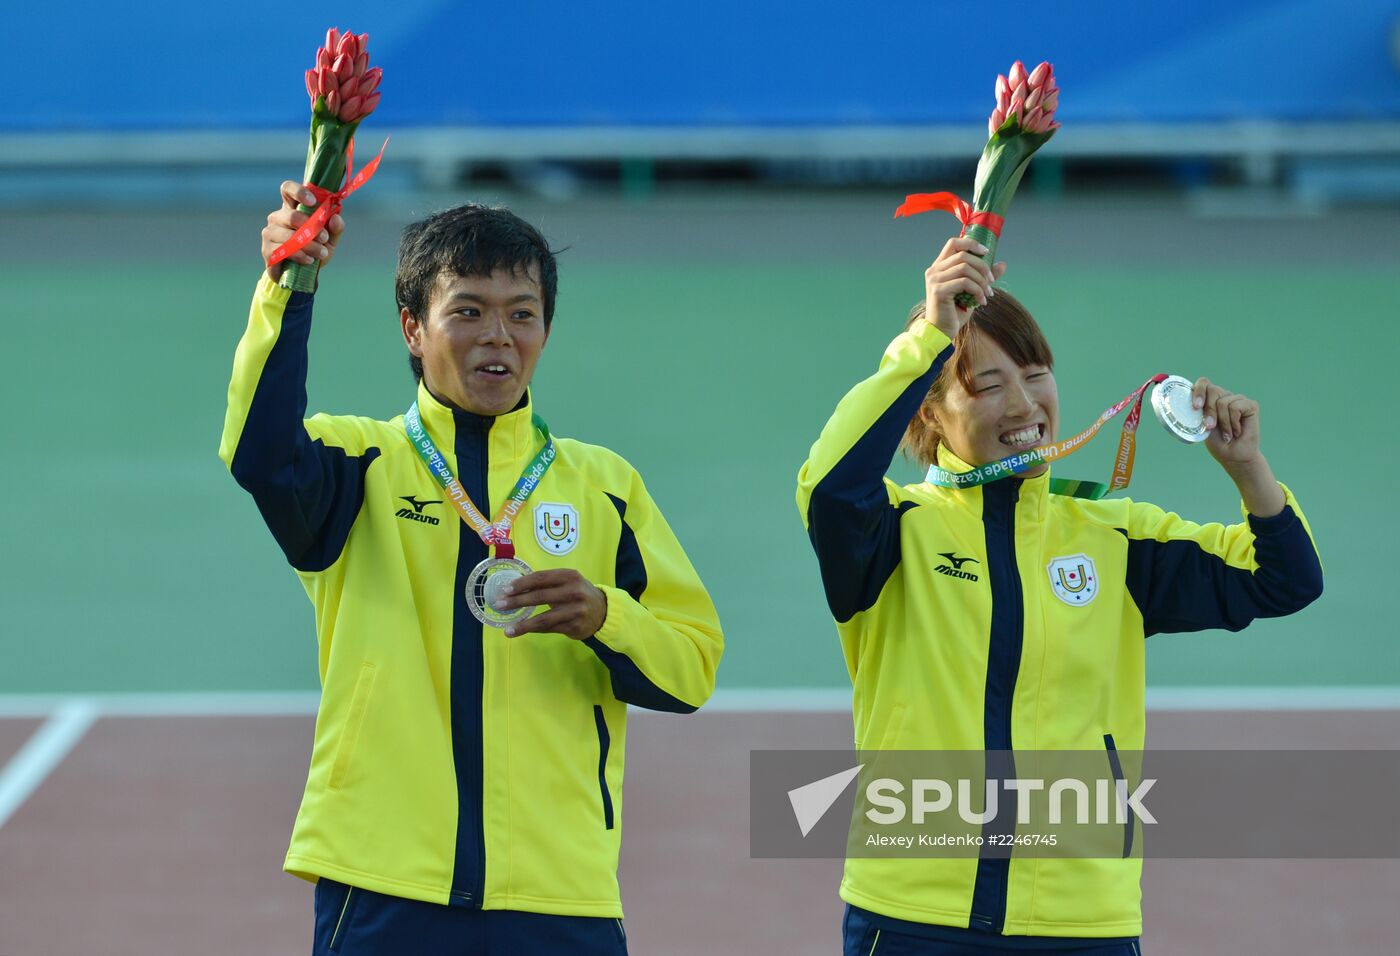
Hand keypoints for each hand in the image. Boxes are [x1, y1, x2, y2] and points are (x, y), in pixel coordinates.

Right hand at [261, 180, 345, 281]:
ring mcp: (269, 233)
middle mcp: (278, 217)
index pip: (287, 189)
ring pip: (288, 236)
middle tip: (324, 238)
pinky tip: (309, 260)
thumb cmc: (315, 250)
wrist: (302, 275)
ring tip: (322, 253)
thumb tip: (336, 217)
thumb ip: (335, 228)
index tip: (313, 201)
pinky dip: (300, 255)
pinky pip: (284, 251)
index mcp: (292, 208)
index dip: (298, 191)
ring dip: (309, 245)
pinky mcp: (267, 250)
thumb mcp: (330, 240)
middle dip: (311, 228)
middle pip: (290, 216)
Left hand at [496, 569, 608, 639]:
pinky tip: (521, 631)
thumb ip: (546, 583)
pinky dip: (533, 630)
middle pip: (540, 597)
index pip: (540, 578)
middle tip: (499, 604)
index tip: (506, 589)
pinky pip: (549, 629)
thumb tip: (515, 587)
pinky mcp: (575, 626)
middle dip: (517, 601)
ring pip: (544, 618)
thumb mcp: (567, 582)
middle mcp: (574, 592)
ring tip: (508, 629)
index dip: (522, 584)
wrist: (603, 611)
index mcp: (569, 576)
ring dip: (523, 624)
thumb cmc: (578, 593)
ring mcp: (575, 611)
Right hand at [923, 236, 1007, 339]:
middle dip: (982, 266)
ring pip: (965, 268)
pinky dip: (977, 291)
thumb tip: (1002, 264)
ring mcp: (935, 280)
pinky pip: (965, 283)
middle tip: (991, 281)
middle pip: (963, 255)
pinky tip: (981, 302)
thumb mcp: (972, 291)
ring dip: (982, 281)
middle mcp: (934, 270)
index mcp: (939, 267)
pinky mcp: (939, 290)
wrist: (941, 332)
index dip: (971, 243)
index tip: (986, 252)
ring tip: (988, 294)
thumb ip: (983, 277)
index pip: (953, 243)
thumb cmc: (955, 312)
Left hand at [1192, 376, 1284, 516]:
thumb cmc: (1217, 442)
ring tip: (1227, 433)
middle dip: (1209, 411)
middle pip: (1213, 389)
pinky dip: (1233, 422)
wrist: (1233, 456)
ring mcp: (1238, 399)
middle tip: (1211, 427)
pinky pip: (1235, 407)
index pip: (1203, 382)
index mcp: (1211, 399)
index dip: (1198, 391)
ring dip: (1222, 422)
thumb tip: (1192, 402)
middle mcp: (1225, 396)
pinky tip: (1237, 431)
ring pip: (1223, 402)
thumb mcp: (1202, 425)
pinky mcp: (1251, 405)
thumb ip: (1199, 410)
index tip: (1196, 407)